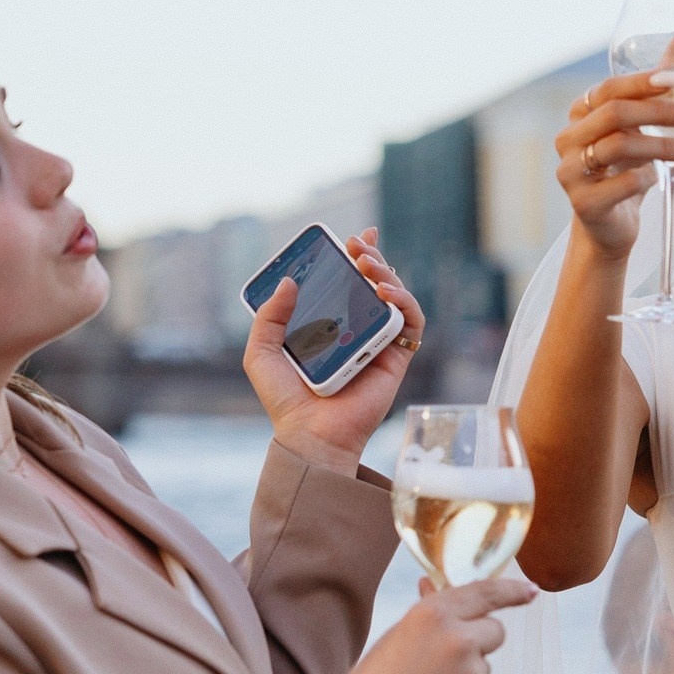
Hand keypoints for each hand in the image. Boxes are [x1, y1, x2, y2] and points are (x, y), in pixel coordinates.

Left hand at [243, 230, 425, 473]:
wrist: (310, 433)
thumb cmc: (286, 399)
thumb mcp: (262, 351)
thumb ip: (269, 317)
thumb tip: (289, 282)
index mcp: (329, 325)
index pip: (346, 284)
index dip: (354, 258)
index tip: (350, 240)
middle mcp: (356, 330)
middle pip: (374, 284)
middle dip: (370, 258)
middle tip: (357, 247)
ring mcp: (378, 342)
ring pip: (396, 297)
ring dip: (388, 273)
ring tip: (369, 265)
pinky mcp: (396, 358)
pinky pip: (411, 322)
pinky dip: (405, 302)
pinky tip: (386, 293)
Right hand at [344, 574, 536, 673]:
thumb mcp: (396, 639)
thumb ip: (426, 613)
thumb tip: (433, 586)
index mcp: (433, 615)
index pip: (486, 592)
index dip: (512, 590)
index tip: (530, 592)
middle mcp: (458, 640)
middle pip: (495, 631)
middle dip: (479, 642)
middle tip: (443, 664)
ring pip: (486, 668)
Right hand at [555, 47, 673, 257]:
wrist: (609, 228)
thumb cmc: (629, 169)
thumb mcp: (648, 122)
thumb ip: (667, 75)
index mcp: (581, 112)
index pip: (611, 88)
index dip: (644, 81)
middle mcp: (569, 137)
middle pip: (617, 114)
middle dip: (665, 112)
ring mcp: (571, 171)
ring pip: (622, 147)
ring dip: (668, 148)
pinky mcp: (583, 203)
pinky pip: (624, 184)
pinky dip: (650, 179)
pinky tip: (665, 181)